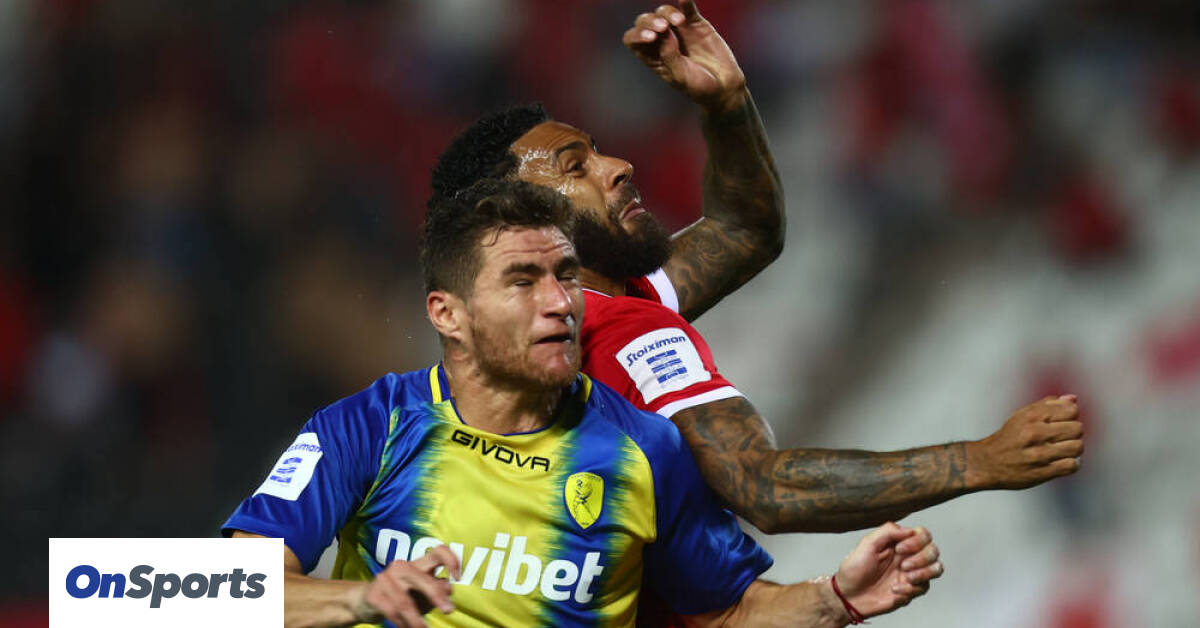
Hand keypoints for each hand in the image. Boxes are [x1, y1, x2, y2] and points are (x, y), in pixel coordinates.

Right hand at [354, 545, 460, 627]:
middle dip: (437, 596)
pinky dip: (403, 624)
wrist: (366, 602)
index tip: (458, 578)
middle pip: (423, 579)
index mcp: (419, 564)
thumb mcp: (424, 594)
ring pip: (406, 603)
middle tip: (449, 611)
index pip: (438, 552)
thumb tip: (448, 588)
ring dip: (417, 620)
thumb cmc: (403, 597)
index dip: (451, 561)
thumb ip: (437, 590)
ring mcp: (386, 578)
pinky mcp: (374, 594)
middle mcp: (402, 566)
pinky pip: (392, 613)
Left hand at [621, 1, 746, 112]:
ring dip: (667, 12)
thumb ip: (670, 57)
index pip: (633, 40)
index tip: (651, 37)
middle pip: (645, 22)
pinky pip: (687, 7)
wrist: (724, 85)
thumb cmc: (698, 87)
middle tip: (663, 28)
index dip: (637, 35)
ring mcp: (677, 30)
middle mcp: (661, 40)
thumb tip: (665, 35)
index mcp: (651, 56)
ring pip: (663, 12)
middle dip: (650, 21)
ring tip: (679, 20)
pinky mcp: (695, 22)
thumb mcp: (681, 78)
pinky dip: (685, 1)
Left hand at [832, 523, 942, 618]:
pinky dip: (910, 588)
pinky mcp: (911, 590)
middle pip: (934, 550)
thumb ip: (888, 531)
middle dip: (921, 558)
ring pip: (937, 568)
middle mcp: (908, 556)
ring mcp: (911, 573)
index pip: (923, 535)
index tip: (899, 549)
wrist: (849, 595)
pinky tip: (894, 590)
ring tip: (905, 577)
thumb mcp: (867, 544)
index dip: (917, 541)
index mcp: (899, 543)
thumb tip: (910, 530)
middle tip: (903, 566)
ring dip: (923, 573)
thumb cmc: (854, 569)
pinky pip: (924, 587)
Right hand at [967, 394, 1083, 489]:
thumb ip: (1048, 405)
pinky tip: (1062, 462)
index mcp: (1031, 416)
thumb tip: (1072, 399)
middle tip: (1062, 437)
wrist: (987, 463)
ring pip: (1077, 447)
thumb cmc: (1007, 439)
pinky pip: (1072, 466)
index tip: (1062, 422)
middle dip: (1073, 433)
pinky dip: (1071, 464)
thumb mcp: (1022, 415)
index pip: (1071, 410)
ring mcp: (1039, 454)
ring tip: (1063, 450)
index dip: (1070, 416)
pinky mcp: (1042, 472)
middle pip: (1077, 428)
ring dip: (1073, 449)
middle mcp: (1035, 433)